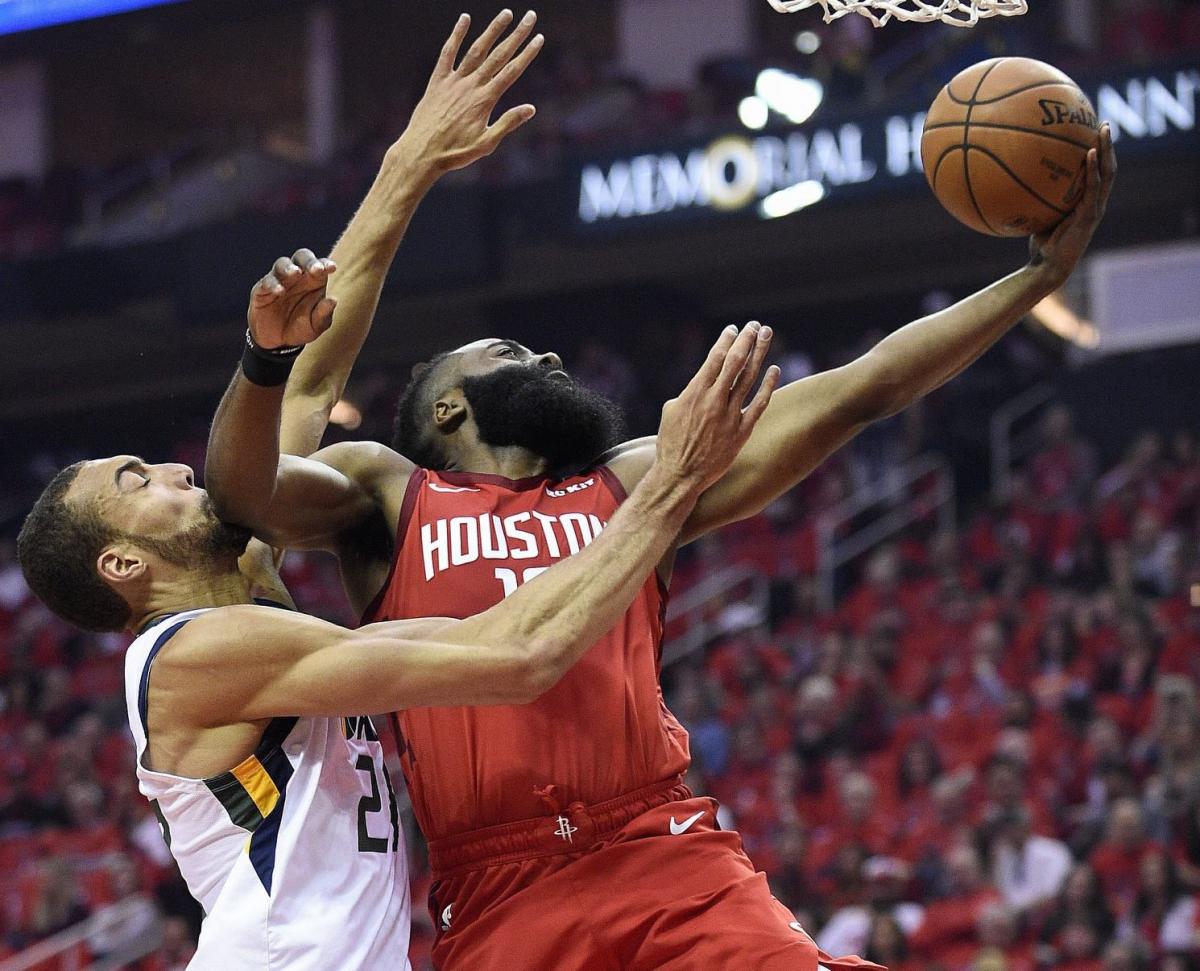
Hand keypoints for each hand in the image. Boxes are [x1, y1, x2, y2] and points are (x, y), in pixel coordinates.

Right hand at [247, 249, 336, 349]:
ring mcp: (279, 280)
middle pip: (301, 257)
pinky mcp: (262, 290)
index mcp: (314, 281)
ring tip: (295, 273)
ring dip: (289, 267)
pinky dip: (273, 284)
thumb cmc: (300, 329)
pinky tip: (279, 292)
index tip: (332, 268)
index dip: (325, 264)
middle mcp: (297, 277)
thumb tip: (333, 300)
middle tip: (315, 269)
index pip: (320, 265)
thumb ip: (323, 314)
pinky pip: (266, 282)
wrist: (277, 342)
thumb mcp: (315, 326)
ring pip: (282, 264)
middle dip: (309, 261)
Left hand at [398, 10, 542, 174]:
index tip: (539, 38)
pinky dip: (456, 35)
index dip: (527, 54)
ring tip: (506, 14)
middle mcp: (471, 86)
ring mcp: (454, 81)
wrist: (421, 152)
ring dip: (492, 30)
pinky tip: (464, 19)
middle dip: (516, 35)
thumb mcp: (486, 144)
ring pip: (476, 50)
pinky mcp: (438, 81)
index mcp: (485, 100)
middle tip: (530, 16)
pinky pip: (447, 53)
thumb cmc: (455, 153)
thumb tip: (531, 108)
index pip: (512, 72)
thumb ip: (507, 123)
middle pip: (498, 55)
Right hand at [657, 323, 779, 491]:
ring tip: (766, 336)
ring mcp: (730, 416)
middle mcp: (714, 400)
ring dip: (759, 354)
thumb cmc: (671, 443)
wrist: (680, 475)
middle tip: (755, 325)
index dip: (726, 340)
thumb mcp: (671, 411)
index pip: (715, 359)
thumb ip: (688, 393)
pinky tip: (775, 370)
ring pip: (749, 378)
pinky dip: (768, 386)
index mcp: (695, 393)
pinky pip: (759, 404)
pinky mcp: (741, 431)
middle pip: (735, 362)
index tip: (733, 329)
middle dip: (746, 340)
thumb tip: (701, 384)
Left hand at [1028, 122, 1115, 285]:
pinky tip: (1089, 153)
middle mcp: (1096, 203)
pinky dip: (1093, 169)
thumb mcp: (1039, 216)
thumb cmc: (1040, 244)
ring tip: (1103, 130)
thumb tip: (1013, 178)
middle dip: (1109, 145)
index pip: (1100, 174)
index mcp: (1088, 202)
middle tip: (1105, 124)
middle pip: (1109, 168)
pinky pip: (1093, 188)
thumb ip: (1037, 198)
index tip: (1095, 132)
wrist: (1047, 267)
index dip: (1101, 154)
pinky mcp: (1089, 216)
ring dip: (1107, 150)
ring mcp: (1095, 209)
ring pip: (1108, 173)